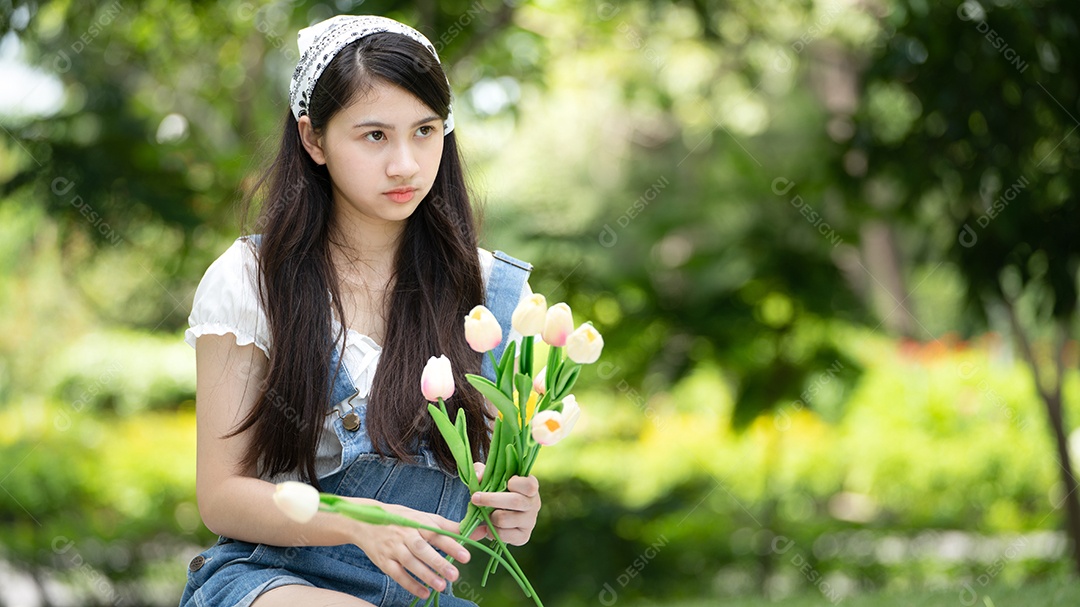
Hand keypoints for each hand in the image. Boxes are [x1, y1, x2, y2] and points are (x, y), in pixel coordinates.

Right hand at [349, 500, 471, 598]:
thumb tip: (477, 530)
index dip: (451, 545)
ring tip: (441, 586)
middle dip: (438, 562)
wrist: (363, 522)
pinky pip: (397, 574)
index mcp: (418, 522)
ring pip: (410, 563)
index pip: (436, 533)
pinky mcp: (384, 561)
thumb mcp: (422, 517)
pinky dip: (410, 584)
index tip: (466, 556)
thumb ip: (449, 527)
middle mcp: (405, 535)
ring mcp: (393, 548)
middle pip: (422, 549)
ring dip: (425, 575)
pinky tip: (424, 593)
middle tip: (455, 575)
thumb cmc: (401, 520)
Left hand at [469, 462, 541, 545]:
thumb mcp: (489, 475)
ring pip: (504, 519)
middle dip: (490, 499)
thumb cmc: (496, 489)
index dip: (516, 483)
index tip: (505, 482)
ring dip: (489, 517)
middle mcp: (534, 505)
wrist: (497, 511)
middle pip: (515, 501)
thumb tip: (477, 478)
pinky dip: (491, 531)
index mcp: (531, 487)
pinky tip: (489, 526)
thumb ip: (481, 470)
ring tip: (486, 514)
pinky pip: (503, 535)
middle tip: (475, 498)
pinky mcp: (523, 537)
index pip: (529, 485)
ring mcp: (530, 522)